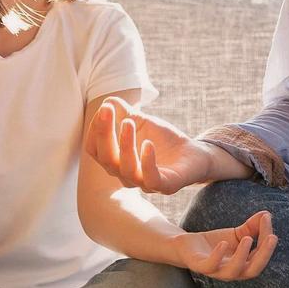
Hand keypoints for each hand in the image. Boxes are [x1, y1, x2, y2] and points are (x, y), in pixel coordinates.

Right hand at [83, 96, 215, 193]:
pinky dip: (147, 162)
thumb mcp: (140, 122)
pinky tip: (148, 144)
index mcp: (116, 161)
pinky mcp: (166, 186)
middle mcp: (126, 175)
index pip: (95, 149)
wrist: (193, 153)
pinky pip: (151, 180)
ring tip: (128, 122)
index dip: (96, 129)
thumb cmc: (162, 140)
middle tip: (107, 110)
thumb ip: (123, 112)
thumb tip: (107, 101)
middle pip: (106, 159)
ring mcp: (145, 183)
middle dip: (104, 133)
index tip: (105, 108)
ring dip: (125, 145)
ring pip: (126, 170)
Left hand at [170, 210, 278, 280]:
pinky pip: (210, 266)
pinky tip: (224, 243)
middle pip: (252, 270)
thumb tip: (267, 215)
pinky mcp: (200, 265)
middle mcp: (232, 271)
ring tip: (248, 238)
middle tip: (272, 237)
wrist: (187, 247)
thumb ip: (252, 227)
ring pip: (233, 271)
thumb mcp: (236, 234)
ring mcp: (216, 270)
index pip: (260, 256)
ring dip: (242, 256)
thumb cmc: (215, 243)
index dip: (267, 240)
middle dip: (264, 254)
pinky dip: (218, 255)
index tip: (268, 219)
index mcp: (243, 265)